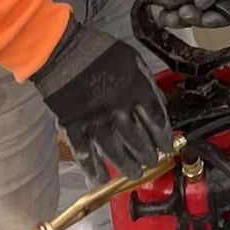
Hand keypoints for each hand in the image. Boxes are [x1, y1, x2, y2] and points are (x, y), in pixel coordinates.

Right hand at [30, 19, 169, 174]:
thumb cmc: (100, 52)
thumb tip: (158, 104)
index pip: (156, 121)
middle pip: (139, 140)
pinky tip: (101, 178)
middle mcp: (120, 110)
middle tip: (151, 161)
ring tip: (134, 173)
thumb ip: (147, 84)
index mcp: (137, 92)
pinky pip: (86, 153)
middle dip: (148, 154)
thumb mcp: (134, 60)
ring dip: (127, 165)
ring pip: (116, 151)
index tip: (167, 147)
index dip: (163, 137)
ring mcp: (97, 121)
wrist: (63, 52)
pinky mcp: (75, 127)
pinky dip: (93, 168)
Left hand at [166, 0, 229, 27]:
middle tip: (182, 12)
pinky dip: (172, 8)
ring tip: (167, 17)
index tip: (203, 17)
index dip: (220, 18)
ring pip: (195, 9)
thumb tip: (203, 3)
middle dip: (197, 17)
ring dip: (182, 17)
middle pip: (212, 13)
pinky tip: (162, 12)